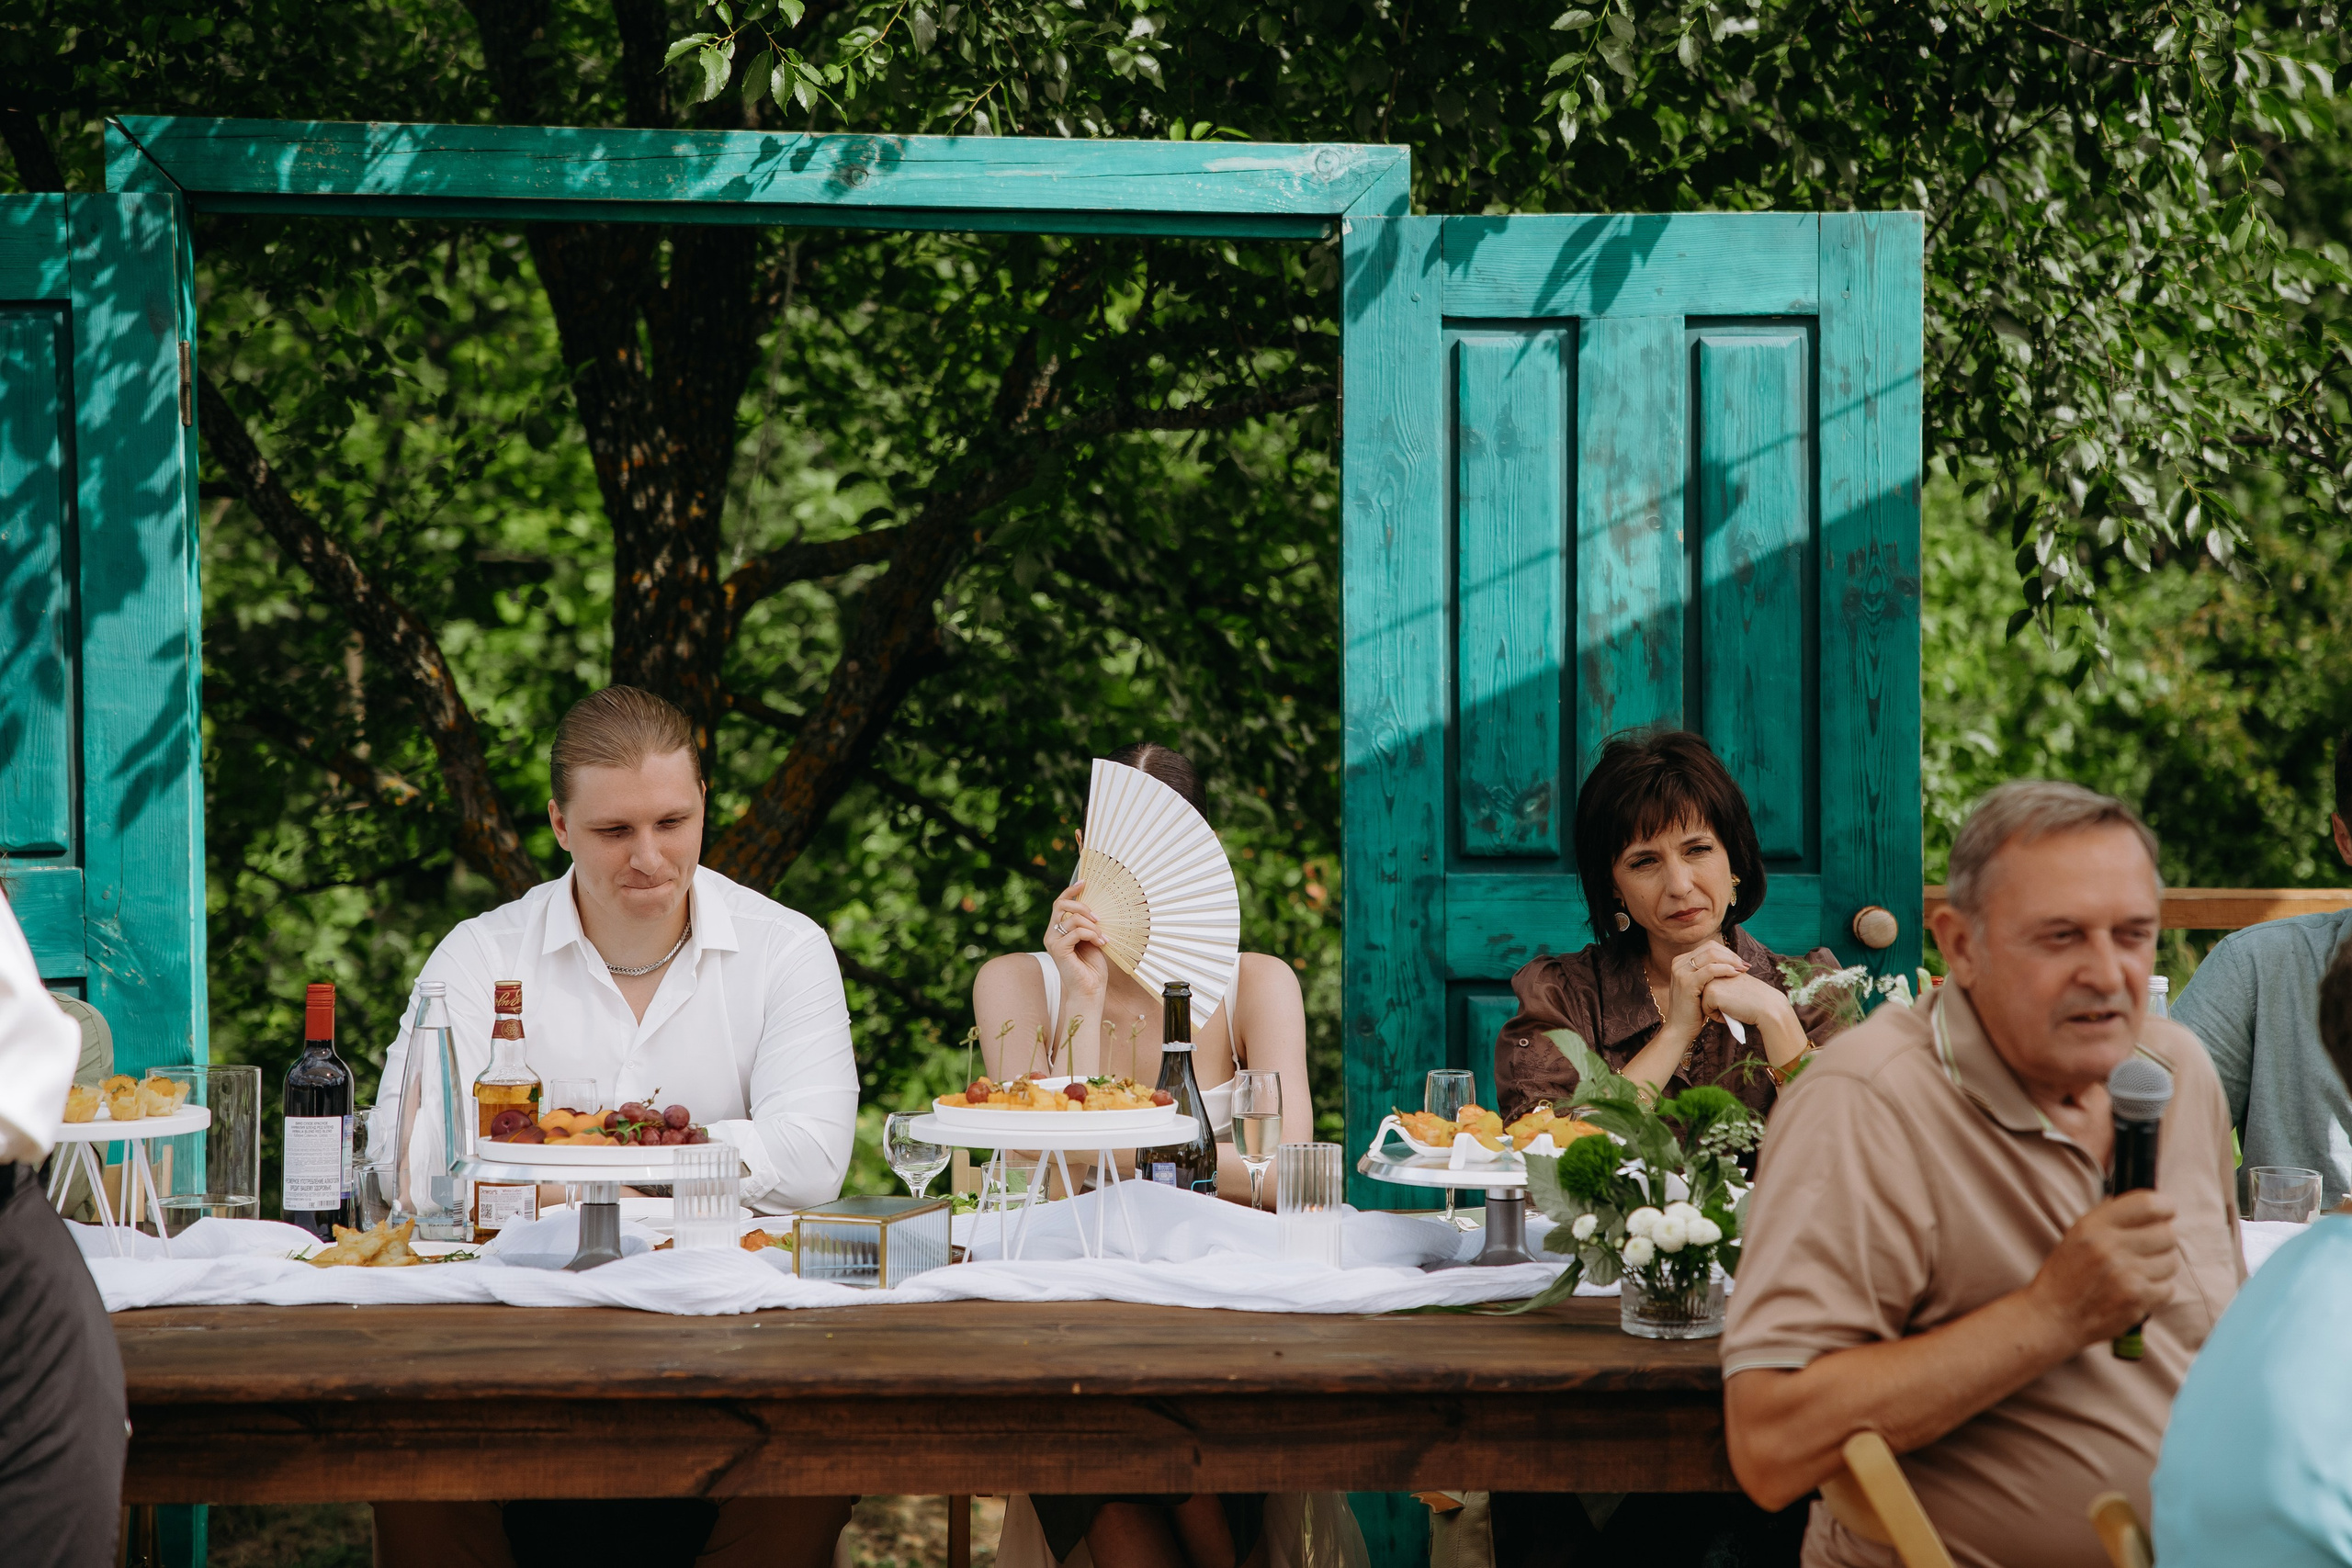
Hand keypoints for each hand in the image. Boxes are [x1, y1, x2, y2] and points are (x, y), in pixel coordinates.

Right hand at [1044, 879, 1110, 1001]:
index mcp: (1058, 930)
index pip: (1060, 904)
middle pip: (1061, 905)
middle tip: (1097, 917)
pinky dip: (1092, 935)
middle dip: (1082, 906)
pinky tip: (1100, 944)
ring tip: (1102, 938)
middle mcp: (1051, 934)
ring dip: (1093, 926)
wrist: (1090, 989)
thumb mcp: (1091, 938)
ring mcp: (1052, 942)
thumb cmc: (1092, 966)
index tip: (1085, 882)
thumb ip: (1088, 923)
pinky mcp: (1058, 950)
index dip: (1071, 891)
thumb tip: (1095, 904)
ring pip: (1072, 919)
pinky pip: (1077, 932)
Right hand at [1656, 941, 1748, 1040]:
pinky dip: (1725, 969)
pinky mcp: (1686, 983)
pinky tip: (1735, 974)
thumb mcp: (1700, 987)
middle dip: (1731, 955)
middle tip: (1745, 965)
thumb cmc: (1694, 1010)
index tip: (1740, 963)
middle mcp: (1679, 963)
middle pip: (1710, 948)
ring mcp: (1681, 972)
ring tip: (1743, 969)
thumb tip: (1731, 961)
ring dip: (1731, 961)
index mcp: (1681, 961)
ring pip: (1710, 955)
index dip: (1727, 952)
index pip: (1708, 947)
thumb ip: (1709, 972)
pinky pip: (1709, 970)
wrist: (1680, 1029)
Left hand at [1700, 972, 1801, 1031]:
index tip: (1738, 997)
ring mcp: (1711, 980)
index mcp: (1720, 966)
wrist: (1768, 1007)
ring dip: (1717, 1009)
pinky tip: (1732, 1012)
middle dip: (1718, 1003)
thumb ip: (1722, 980)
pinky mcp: (1711, 993)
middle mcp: (1714, 970)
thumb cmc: (1753, 999)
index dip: (1723, 998)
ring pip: (1703, 1002)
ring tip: (1734, 1006)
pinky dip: (1717, 1016)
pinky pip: (1706, 1010)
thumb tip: (1707, 988)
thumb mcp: (1735, 983)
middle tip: (1737, 1002)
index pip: (1710, 988)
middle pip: (1705, 995)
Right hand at [2026, 1190, 2179, 1345]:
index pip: (2148, 1204)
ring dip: (2160, 1267)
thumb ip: (2110, 1218)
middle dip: (2162, 1240)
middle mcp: (2109, 1247)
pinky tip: (2137, 1290)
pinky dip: (2157, 1290)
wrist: (2053, 1316)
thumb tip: (2151, 1206)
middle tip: (2148, 1248)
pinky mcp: (2137, 1300)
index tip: (2165, 1212)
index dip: (2165, 1206)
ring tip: (2138, 1272)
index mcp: (2093, 1226)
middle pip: (2167, 1234)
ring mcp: (2125, 1275)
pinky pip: (2168, 1288)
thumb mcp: (2077, 1235)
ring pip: (2171, 1262)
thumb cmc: (2066, 1274)